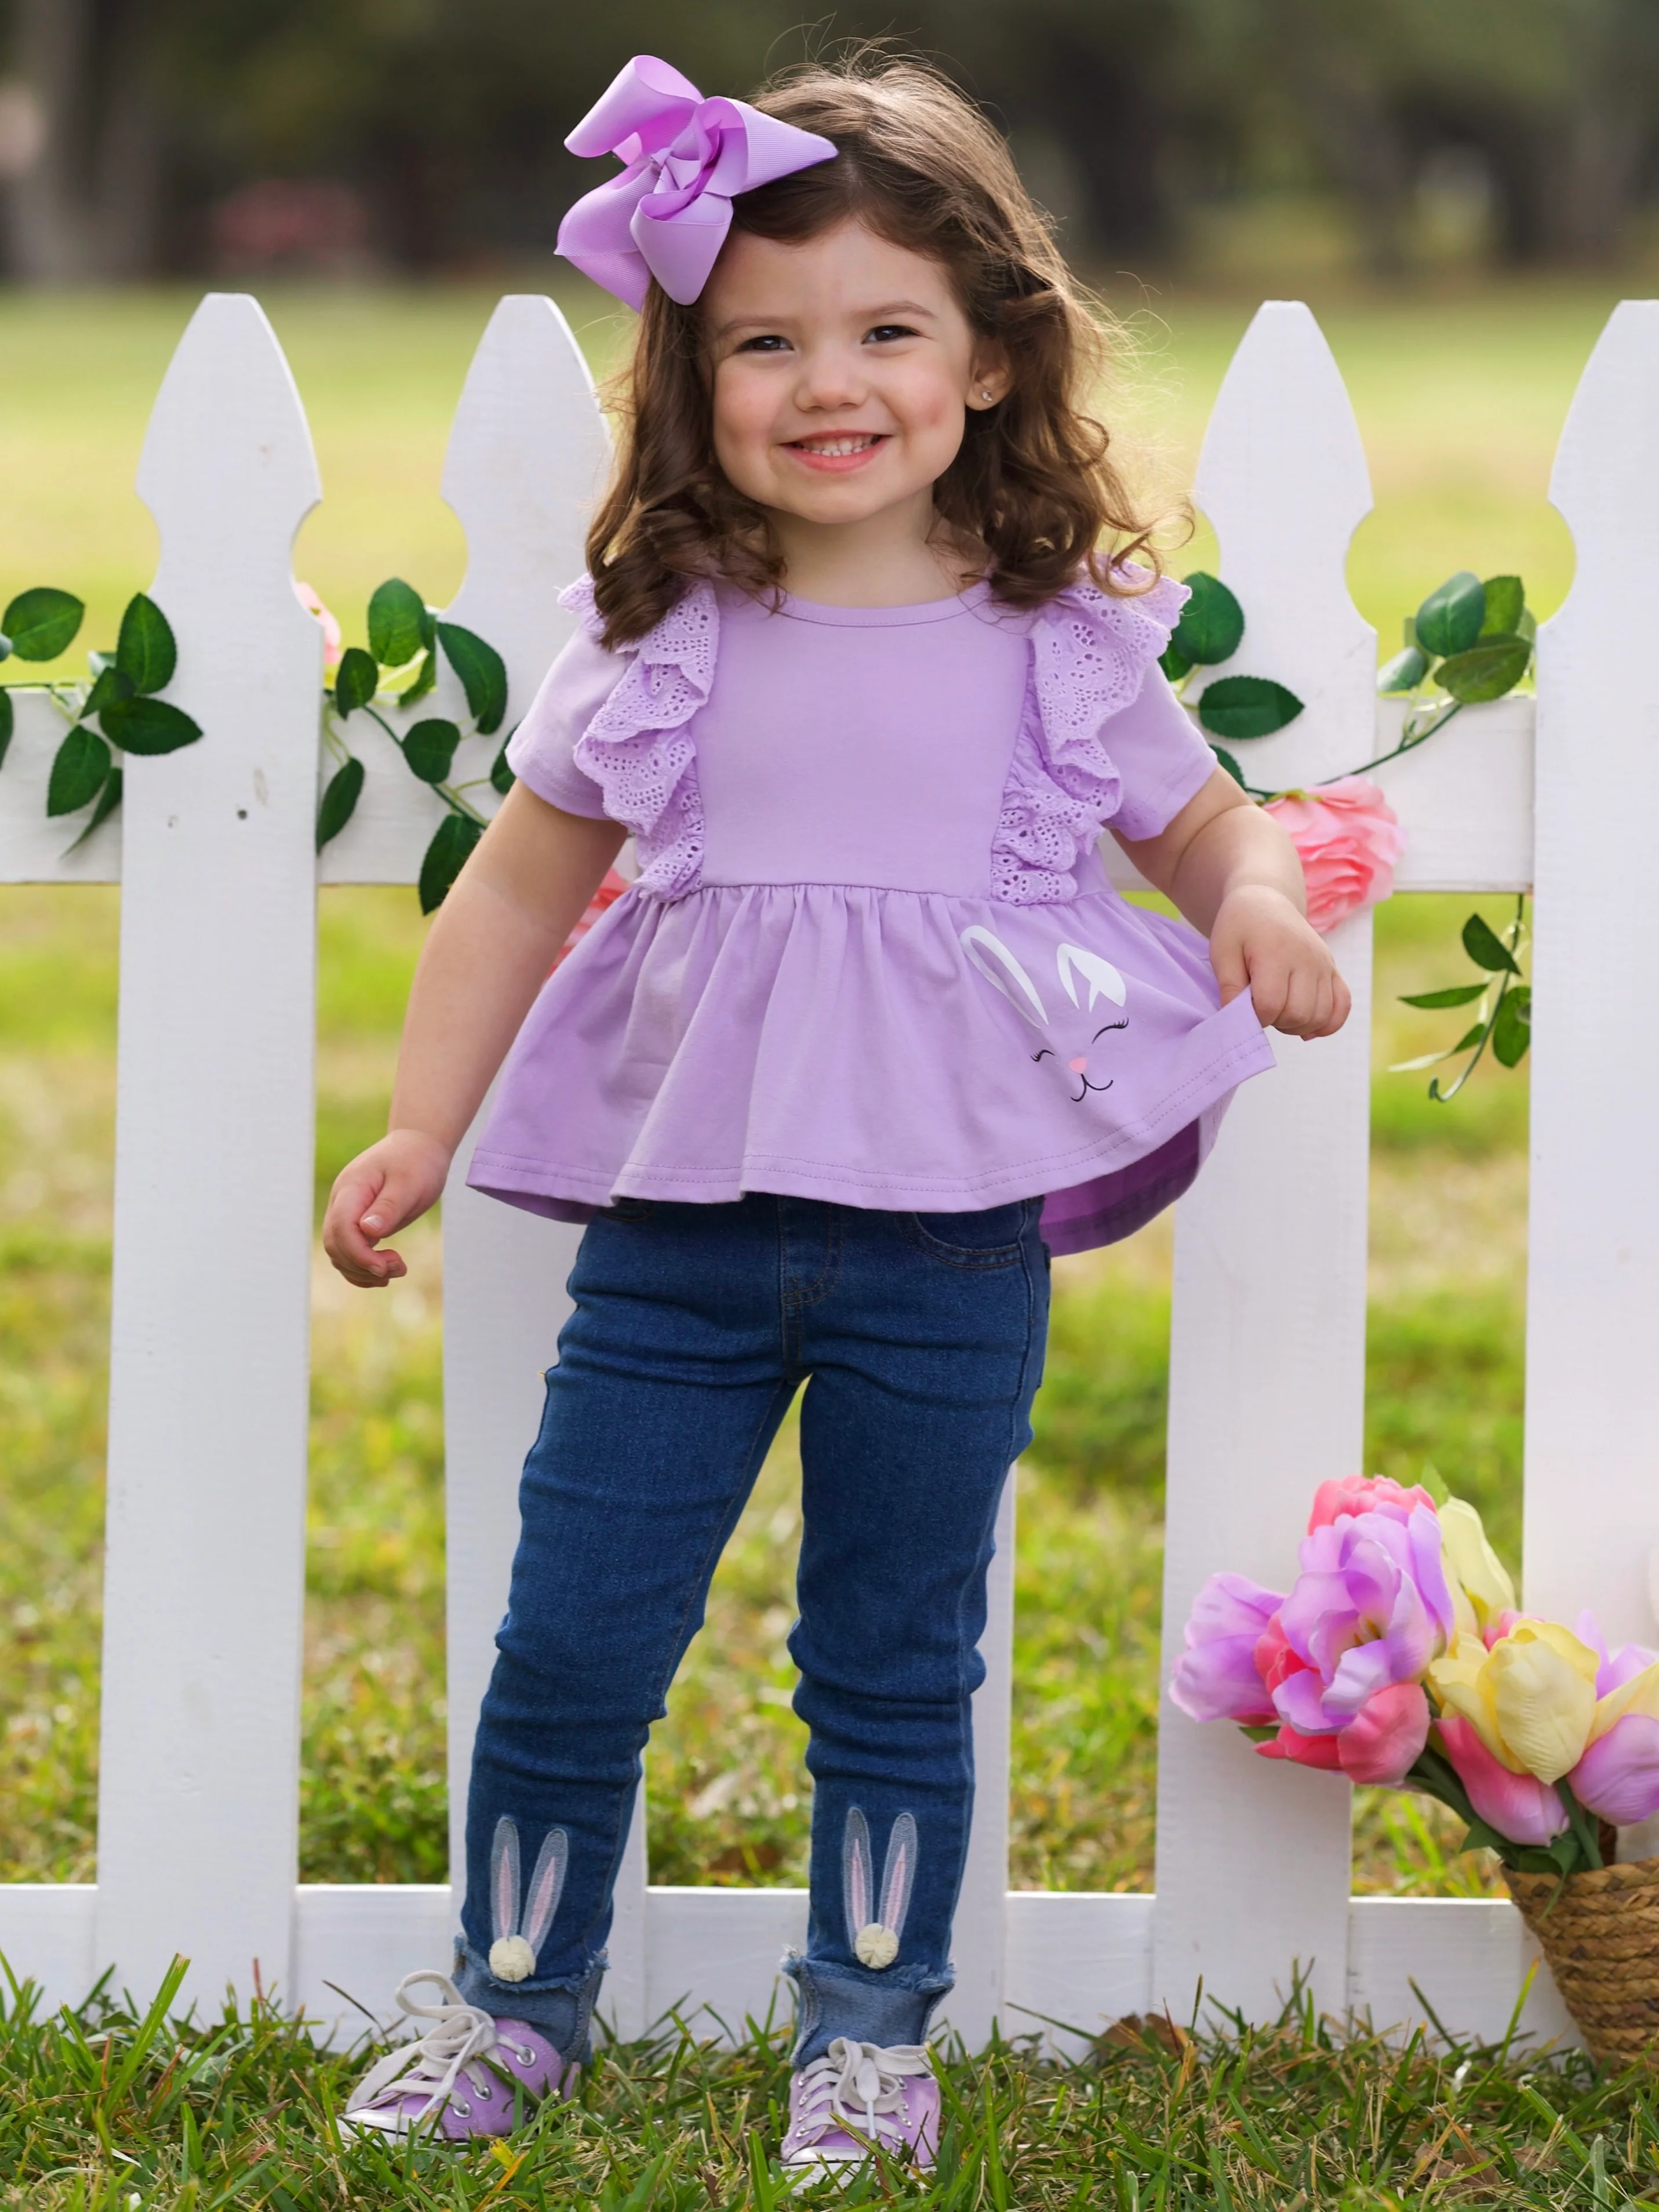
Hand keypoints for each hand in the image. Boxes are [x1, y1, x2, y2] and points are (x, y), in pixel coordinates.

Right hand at [323, 1128, 451, 1287]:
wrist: (418, 1146)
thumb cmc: (416, 1161)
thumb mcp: (409, 1182)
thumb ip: (388, 1206)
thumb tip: (368, 1230)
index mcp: (352, 1189)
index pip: (341, 1227)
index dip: (358, 1253)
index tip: (384, 1266)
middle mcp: (342, 1202)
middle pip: (335, 1244)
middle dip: (362, 1265)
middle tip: (399, 1267)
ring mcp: (347, 1213)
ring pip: (339, 1253)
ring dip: (363, 1270)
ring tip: (397, 1270)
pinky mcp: (357, 1223)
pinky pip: (349, 1252)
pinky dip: (362, 1268)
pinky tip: (384, 1273)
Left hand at [1208, 884, 1350, 1039]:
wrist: (1266, 904)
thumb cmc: (1240, 928)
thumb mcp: (1222, 952)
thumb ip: (1229, 987)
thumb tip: (1237, 1019)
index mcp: (1276, 954)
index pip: (1270, 1005)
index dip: (1254, 1017)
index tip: (1244, 1007)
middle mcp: (1307, 960)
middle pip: (1299, 1014)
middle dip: (1276, 1022)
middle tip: (1261, 1009)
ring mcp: (1324, 965)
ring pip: (1320, 1015)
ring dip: (1298, 1026)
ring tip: (1280, 1014)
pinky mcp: (1333, 969)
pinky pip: (1343, 1005)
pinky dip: (1328, 1023)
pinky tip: (1308, 1027)